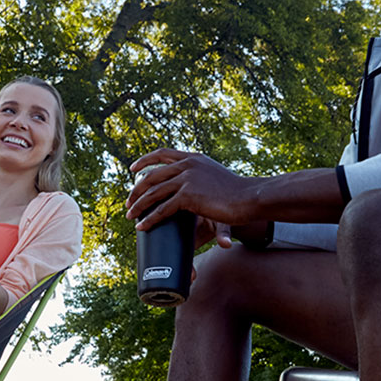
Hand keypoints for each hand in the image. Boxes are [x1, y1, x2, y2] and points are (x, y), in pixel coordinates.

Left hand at [127, 149, 252, 232]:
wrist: (250, 197)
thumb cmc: (238, 193)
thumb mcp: (216, 179)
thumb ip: (202, 180)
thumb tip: (194, 188)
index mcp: (194, 158)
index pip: (163, 153)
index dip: (145, 160)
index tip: (133, 169)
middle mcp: (188, 164)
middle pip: (151, 175)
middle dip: (137, 190)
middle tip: (129, 202)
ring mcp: (187, 179)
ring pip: (153, 192)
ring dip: (138, 205)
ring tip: (130, 216)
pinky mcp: (188, 195)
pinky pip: (162, 209)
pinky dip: (150, 219)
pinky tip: (142, 226)